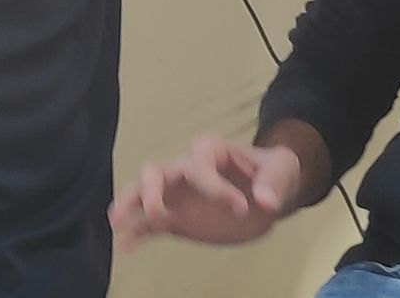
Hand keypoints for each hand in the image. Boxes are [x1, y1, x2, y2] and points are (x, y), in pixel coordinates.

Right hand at [108, 134, 300, 251]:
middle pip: (157, 170)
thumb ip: (274, 181)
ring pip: (144, 190)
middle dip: (151, 189)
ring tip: (117, 220)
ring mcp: (178, 193)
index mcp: (211, 152)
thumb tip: (265, 200)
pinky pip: (149, 223)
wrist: (268, 192)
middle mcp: (187, 168)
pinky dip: (135, 232)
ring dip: (131, 202)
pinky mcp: (176, 217)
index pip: (201, 164)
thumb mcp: (282, 169)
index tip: (241, 207)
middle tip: (156, 213)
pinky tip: (125, 246)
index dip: (216, 186)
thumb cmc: (273, 173)